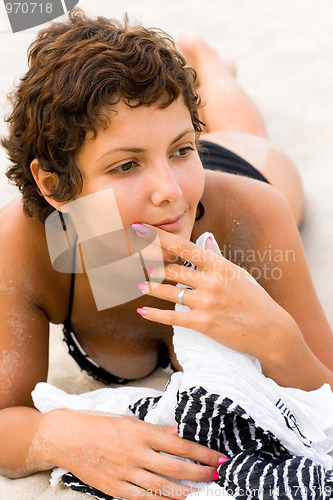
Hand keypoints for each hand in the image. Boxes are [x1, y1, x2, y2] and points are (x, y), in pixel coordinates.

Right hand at [39, 409, 223, 498]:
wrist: (66, 437)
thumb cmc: (98, 424)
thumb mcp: (128, 420)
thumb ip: (154, 429)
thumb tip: (177, 433)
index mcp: (141, 432)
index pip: (180, 445)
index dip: (203, 453)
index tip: (219, 458)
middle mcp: (136, 453)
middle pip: (176, 468)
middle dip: (201, 473)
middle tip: (217, 475)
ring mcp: (125, 473)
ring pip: (163, 487)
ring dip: (186, 490)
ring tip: (203, 491)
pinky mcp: (114, 488)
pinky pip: (143, 498)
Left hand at [134, 224, 299, 368]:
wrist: (270, 330)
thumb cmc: (255, 299)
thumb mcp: (238, 274)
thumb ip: (216, 258)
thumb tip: (204, 240)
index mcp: (219, 265)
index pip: (183, 246)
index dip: (158, 237)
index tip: (140, 228)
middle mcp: (211, 282)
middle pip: (172, 269)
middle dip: (151, 263)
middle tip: (135, 259)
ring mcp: (206, 303)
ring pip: (169, 292)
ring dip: (151, 287)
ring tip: (140, 284)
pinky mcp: (203, 323)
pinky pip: (173, 317)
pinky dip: (154, 314)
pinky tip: (142, 311)